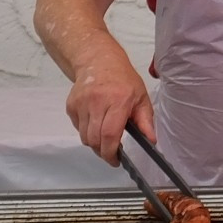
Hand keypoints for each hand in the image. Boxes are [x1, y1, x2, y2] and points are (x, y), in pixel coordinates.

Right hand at [65, 40, 152, 165]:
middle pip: (94, 139)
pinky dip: (86, 131)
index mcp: (118, 100)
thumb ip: (146, 121)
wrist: (98, 61)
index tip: (116, 160)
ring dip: (94, 143)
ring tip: (104, 136)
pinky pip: (77, 128)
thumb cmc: (123, 79)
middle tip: (112, 152)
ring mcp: (81, 104)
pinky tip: (95, 122)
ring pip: (84, 137)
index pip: (110, 134)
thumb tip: (151, 140)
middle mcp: (97, 102)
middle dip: (103, 151)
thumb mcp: (141, 97)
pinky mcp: (71, 105)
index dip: (111, 152)